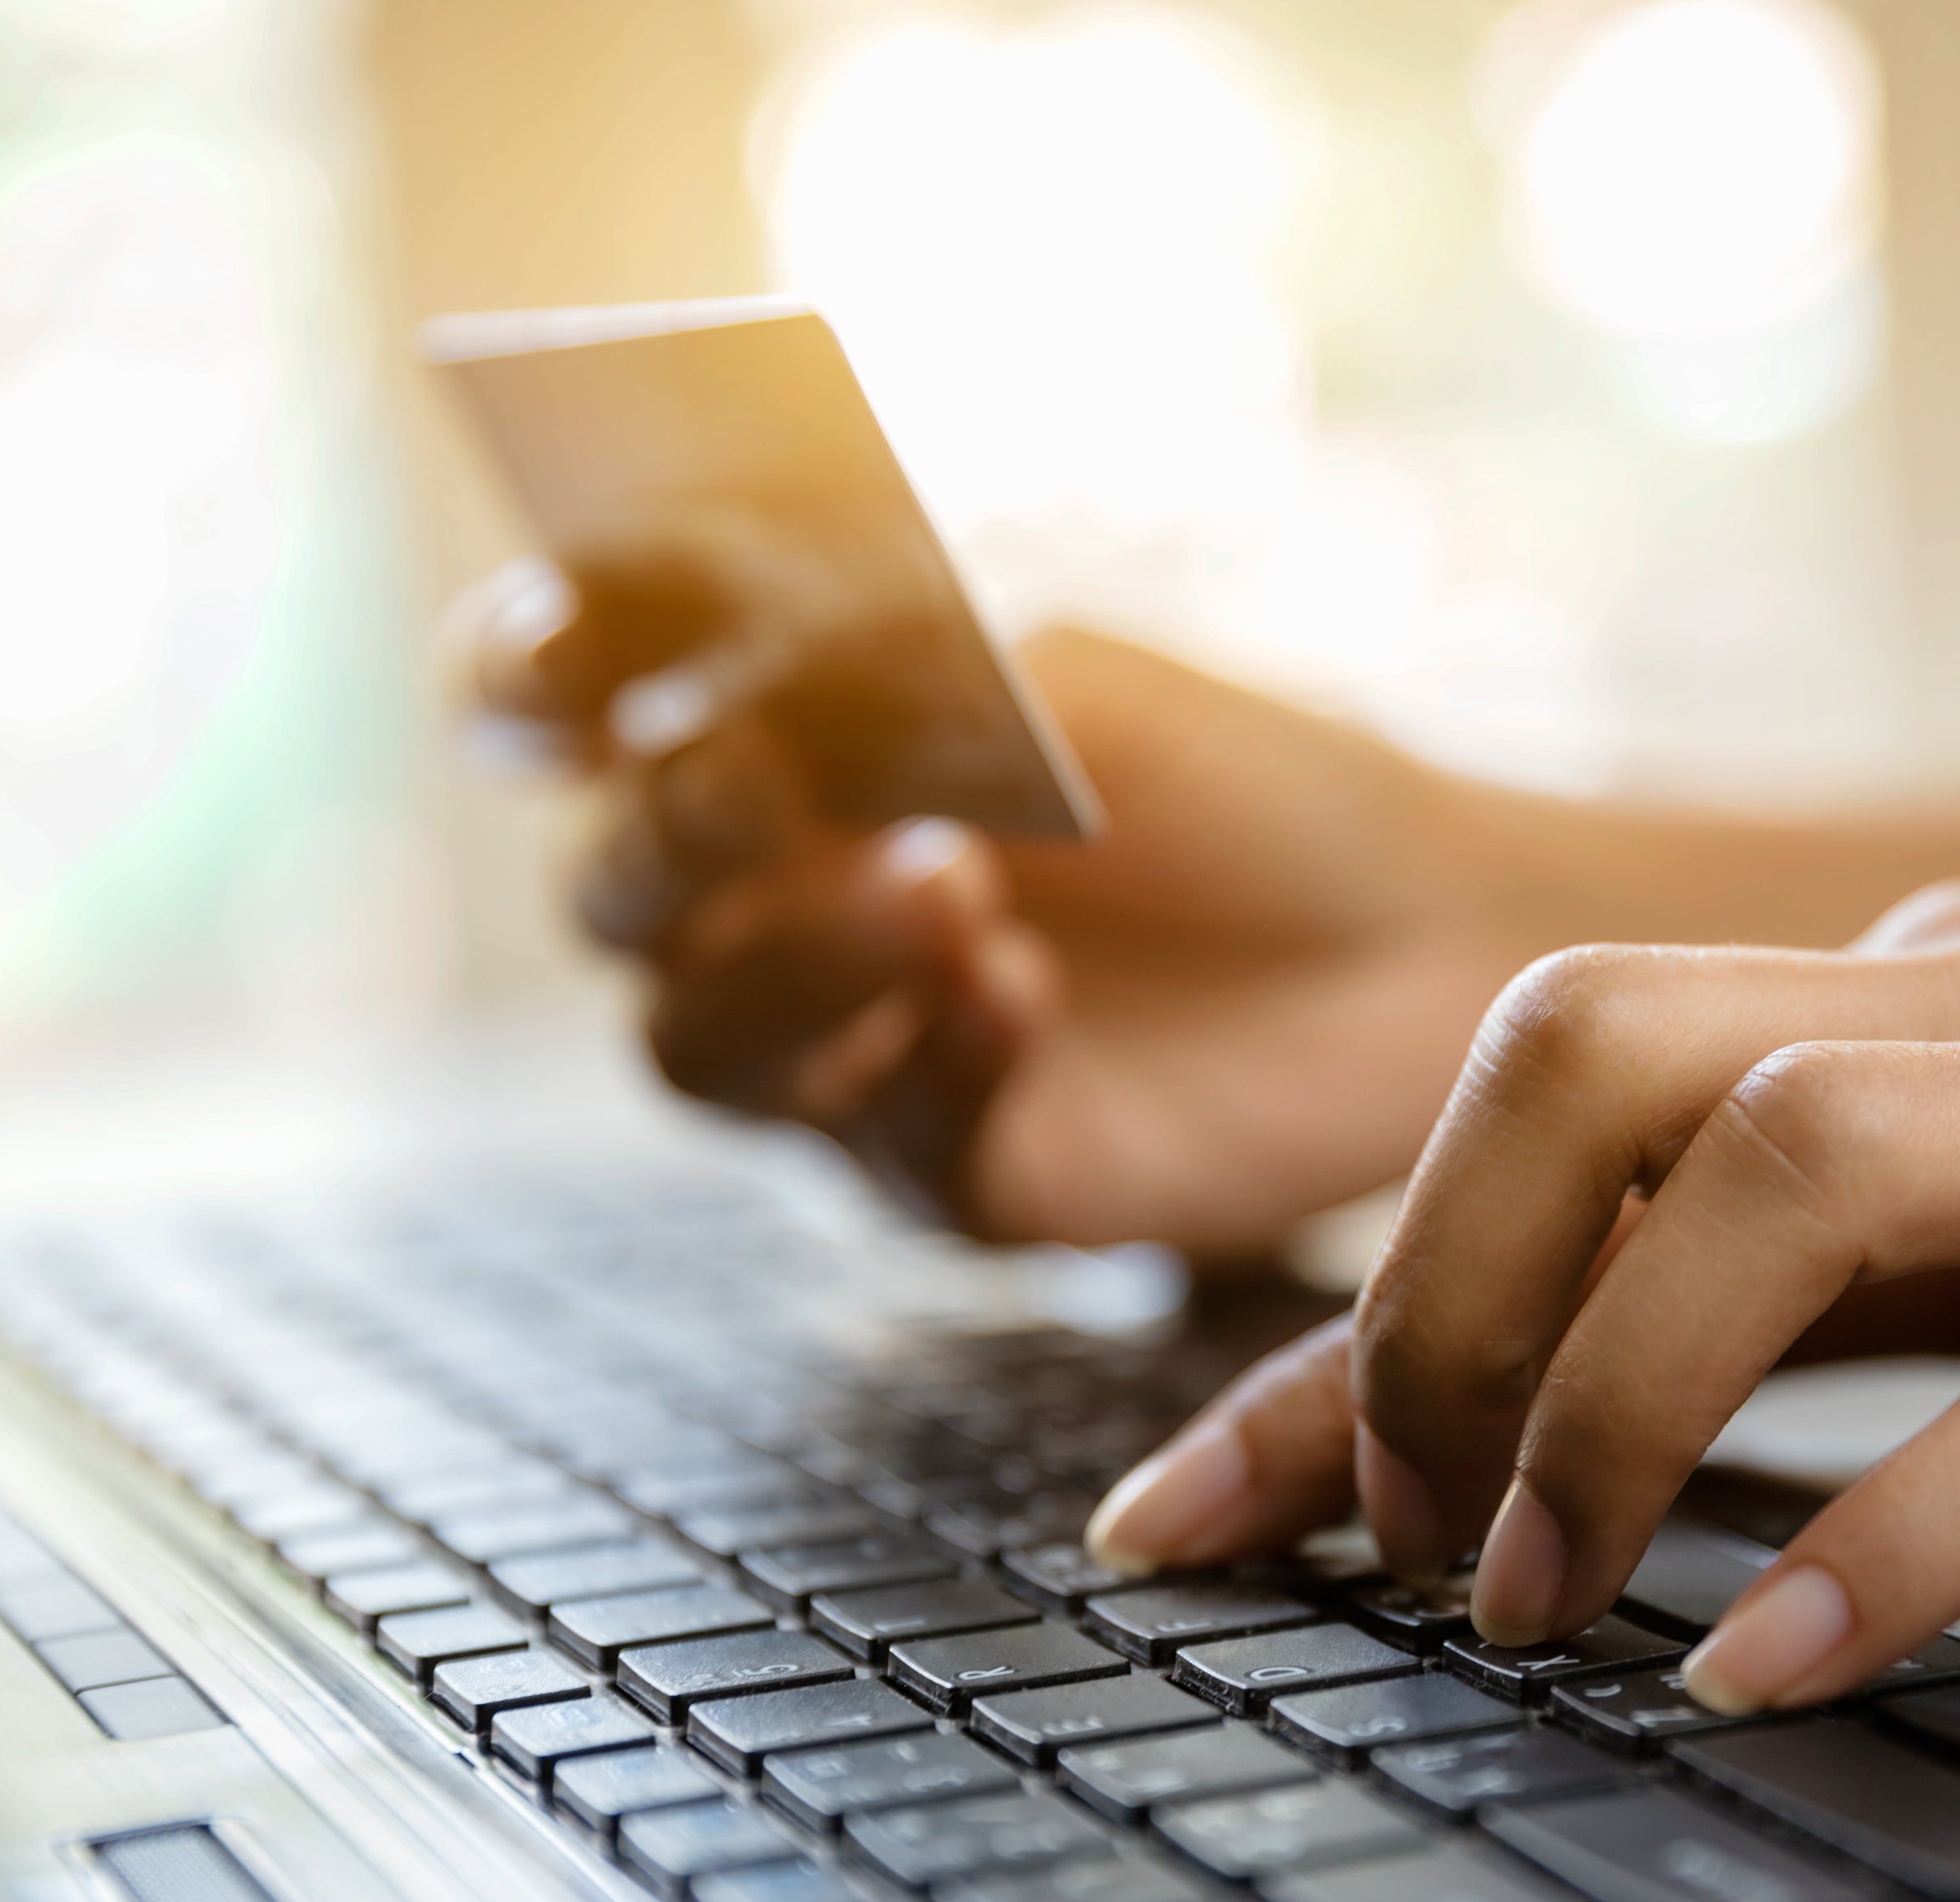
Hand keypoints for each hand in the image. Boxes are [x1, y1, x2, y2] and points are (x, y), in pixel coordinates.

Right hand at [464, 556, 1562, 1250]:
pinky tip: (1018, 991)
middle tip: (769, 780)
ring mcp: (861, 1060)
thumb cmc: (1257, 787)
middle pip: (617, 899)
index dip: (525, 679)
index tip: (563, 664)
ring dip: (794, 958)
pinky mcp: (959, 1179)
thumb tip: (731, 685)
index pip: (579, 713)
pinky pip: (879, 1143)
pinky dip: (928, 1058)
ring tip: (951, 890)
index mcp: (791, 760)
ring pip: (701, 1049)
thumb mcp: (1076, 686)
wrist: (1434, 933)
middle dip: (674, 837)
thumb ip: (894, 678)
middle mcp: (789, 914)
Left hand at [1087, 877, 1959, 1710]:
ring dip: (1612, 1405)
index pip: (1543, 1109)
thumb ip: (1848, 1289)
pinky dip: (1903, 1538)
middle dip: (1428, 1305)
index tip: (1175, 1517)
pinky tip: (1777, 1673)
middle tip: (1407, 1548)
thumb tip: (1592, 1420)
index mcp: (1933, 993)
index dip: (1330, 1326)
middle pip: (1596, 1054)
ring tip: (1540, 1612)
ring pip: (1793, 1173)